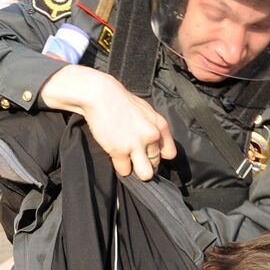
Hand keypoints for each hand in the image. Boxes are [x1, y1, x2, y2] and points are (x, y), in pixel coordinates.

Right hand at [44, 66, 176, 179]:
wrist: (101, 96)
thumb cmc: (121, 102)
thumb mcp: (145, 112)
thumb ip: (152, 128)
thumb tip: (154, 145)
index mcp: (160, 126)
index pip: (169, 153)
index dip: (158, 156)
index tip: (149, 155)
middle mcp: (152, 136)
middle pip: (156, 164)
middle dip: (145, 163)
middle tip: (134, 157)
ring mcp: (136, 145)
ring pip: (145, 174)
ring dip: (136, 170)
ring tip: (128, 162)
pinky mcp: (120, 151)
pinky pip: (125, 171)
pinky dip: (120, 166)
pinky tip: (116, 155)